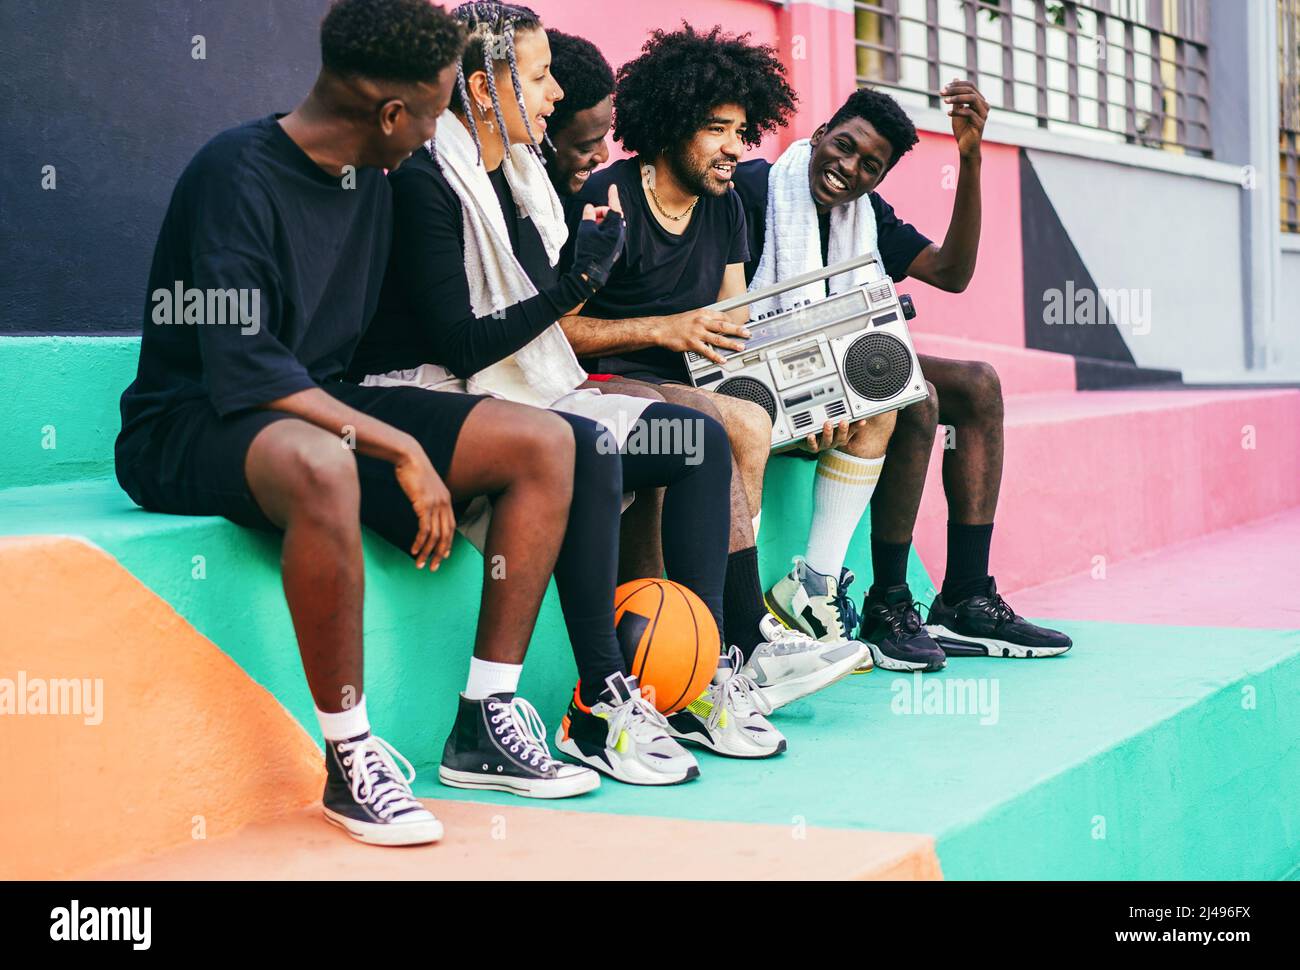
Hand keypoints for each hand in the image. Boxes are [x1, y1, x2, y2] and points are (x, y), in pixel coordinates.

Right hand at [393, 442, 454, 569]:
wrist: (409, 456)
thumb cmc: (413, 469)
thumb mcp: (425, 486)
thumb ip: (427, 498)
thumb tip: (422, 508)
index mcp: (447, 500)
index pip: (451, 526)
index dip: (448, 543)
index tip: (443, 556)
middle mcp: (444, 504)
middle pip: (446, 535)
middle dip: (440, 554)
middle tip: (433, 567)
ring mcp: (435, 504)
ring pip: (435, 536)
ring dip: (427, 552)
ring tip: (420, 563)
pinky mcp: (423, 505)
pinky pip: (424, 529)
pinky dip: (419, 542)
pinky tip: (413, 550)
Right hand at [575, 185, 625, 286]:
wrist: (589, 274)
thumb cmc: (589, 250)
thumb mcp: (586, 229)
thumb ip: (588, 215)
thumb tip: (590, 207)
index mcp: (616, 227)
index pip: (614, 207)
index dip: (612, 195)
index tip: (613, 186)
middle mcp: (619, 234)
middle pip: (611, 216)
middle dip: (599, 213)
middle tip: (588, 217)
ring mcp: (617, 242)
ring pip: (609, 225)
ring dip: (599, 222)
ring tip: (588, 228)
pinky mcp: (613, 249)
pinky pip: (608, 234)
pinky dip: (600, 231)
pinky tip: (591, 236)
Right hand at [655, 309, 750, 364]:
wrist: (662, 329)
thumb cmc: (676, 323)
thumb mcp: (693, 315)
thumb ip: (706, 319)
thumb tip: (717, 325)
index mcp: (703, 313)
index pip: (722, 316)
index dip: (733, 321)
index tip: (741, 326)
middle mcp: (701, 321)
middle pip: (724, 326)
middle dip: (738, 330)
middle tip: (747, 334)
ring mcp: (697, 333)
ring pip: (718, 338)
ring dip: (731, 343)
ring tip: (740, 347)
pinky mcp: (692, 343)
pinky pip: (707, 351)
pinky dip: (715, 356)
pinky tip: (722, 359)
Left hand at [797, 418, 863, 454]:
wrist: (805, 439)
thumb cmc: (821, 429)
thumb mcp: (832, 422)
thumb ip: (840, 415)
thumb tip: (851, 403)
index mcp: (840, 436)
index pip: (851, 431)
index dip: (857, 427)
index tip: (862, 421)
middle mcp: (833, 442)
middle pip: (841, 438)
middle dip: (843, 430)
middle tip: (844, 421)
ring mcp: (823, 445)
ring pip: (827, 442)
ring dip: (828, 433)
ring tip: (827, 424)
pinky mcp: (812, 448)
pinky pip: (812, 446)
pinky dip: (812, 441)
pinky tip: (811, 435)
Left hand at [941, 78, 987, 157]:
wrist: (966, 147)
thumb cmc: (962, 129)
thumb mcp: (957, 110)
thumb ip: (957, 96)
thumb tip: (955, 78)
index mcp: (980, 101)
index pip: (970, 86)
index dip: (957, 85)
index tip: (943, 88)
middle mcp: (984, 106)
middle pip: (970, 90)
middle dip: (954, 90)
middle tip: (941, 93)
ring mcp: (983, 115)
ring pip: (972, 99)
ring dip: (957, 98)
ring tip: (944, 101)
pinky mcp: (980, 124)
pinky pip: (969, 113)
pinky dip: (957, 112)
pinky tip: (948, 114)